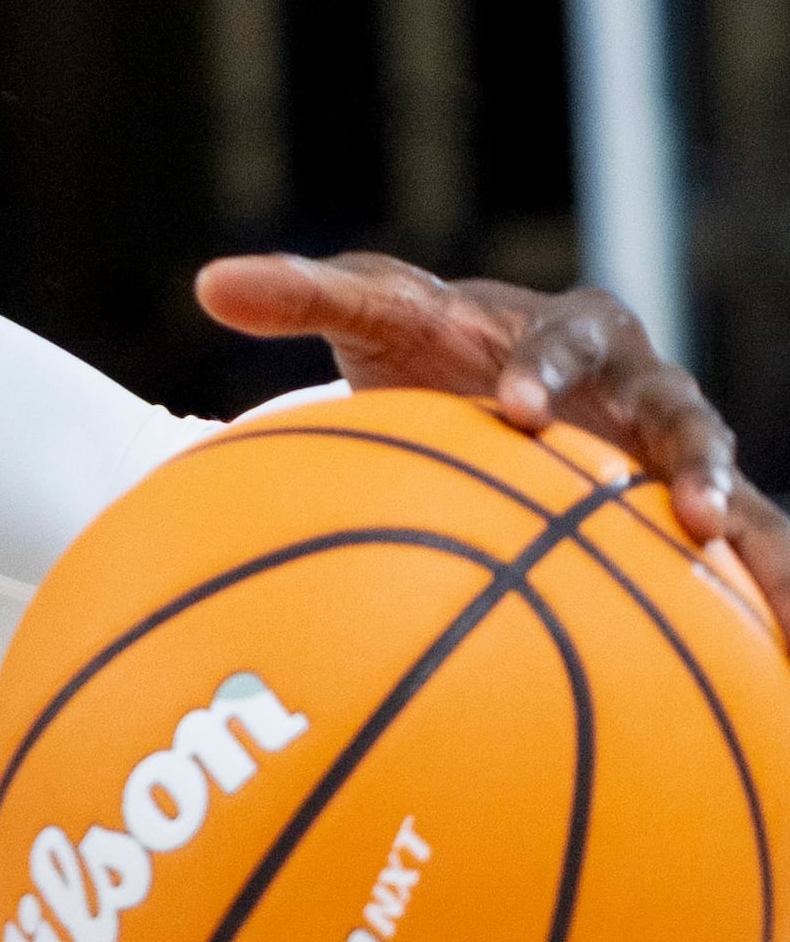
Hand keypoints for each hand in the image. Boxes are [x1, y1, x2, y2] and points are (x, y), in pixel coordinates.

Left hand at [194, 252, 789, 614]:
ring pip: (730, 489)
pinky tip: (780, 661)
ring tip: (761, 592)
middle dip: (692, 458)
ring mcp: (670, 454)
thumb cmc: (434, 345)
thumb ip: (304, 294)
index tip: (510, 405)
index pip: (568, 340)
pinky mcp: (686, 516)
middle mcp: (642, 386)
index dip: (547, 369)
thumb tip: (209, 280)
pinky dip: (767, 598)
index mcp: (574, 329)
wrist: (492, 382)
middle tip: (690, 511)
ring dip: (749, 536)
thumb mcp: (376, 316)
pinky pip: (745, 559)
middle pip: (682, 414)